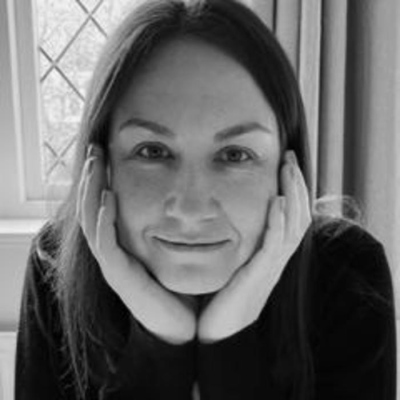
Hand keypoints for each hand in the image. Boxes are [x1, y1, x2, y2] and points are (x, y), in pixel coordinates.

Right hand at [77, 145, 196, 343]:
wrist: (182, 324)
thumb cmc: (180, 285)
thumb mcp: (176, 246)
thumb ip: (175, 223)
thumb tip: (191, 196)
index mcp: (125, 242)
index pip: (105, 203)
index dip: (102, 178)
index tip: (107, 150)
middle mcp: (114, 250)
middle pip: (92, 207)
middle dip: (91, 177)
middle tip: (95, 148)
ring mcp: (113, 263)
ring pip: (91, 221)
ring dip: (90, 191)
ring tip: (93, 164)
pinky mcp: (119, 277)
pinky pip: (105, 245)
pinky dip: (104, 221)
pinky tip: (108, 198)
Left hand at [197, 150, 311, 342]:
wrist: (220, 330)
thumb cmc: (223, 295)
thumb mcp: (235, 261)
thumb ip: (239, 240)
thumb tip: (227, 216)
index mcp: (272, 253)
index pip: (293, 215)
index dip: (294, 189)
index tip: (286, 163)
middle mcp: (277, 257)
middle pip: (299, 215)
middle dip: (297, 184)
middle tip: (291, 157)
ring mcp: (271, 266)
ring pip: (293, 226)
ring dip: (292, 195)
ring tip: (288, 170)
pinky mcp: (259, 275)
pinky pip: (275, 245)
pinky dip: (278, 223)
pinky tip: (277, 203)